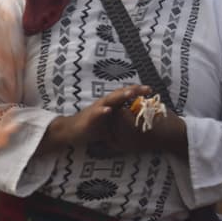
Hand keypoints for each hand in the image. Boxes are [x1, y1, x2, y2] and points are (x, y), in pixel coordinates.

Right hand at [41, 85, 168, 155]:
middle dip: (133, 90)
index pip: (125, 95)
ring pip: (109, 100)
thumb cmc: (91, 127)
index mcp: (110, 105)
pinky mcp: (88, 118)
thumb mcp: (111, 125)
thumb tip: (139, 125)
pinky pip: (96, 114)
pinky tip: (108, 110)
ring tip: (130, 93)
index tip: (150, 90)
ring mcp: (96, 109)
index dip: (137, 91)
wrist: (70, 132)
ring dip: (119, 96)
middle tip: (146, 89)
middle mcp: (104, 104)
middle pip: (119, 94)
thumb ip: (122, 122)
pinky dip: (102, 111)